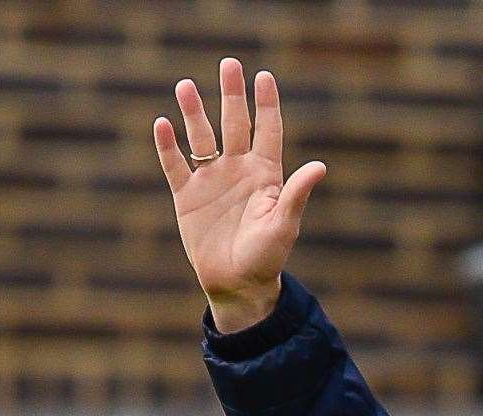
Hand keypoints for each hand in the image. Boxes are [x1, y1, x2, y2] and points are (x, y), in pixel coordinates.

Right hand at [155, 58, 325, 332]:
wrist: (237, 284)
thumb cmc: (266, 257)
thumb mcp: (283, 224)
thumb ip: (296, 193)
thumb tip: (320, 166)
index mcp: (265, 175)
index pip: (267, 131)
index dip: (266, 105)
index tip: (264, 76)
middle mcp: (238, 170)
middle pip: (234, 124)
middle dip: (232, 95)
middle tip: (229, 64)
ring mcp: (211, 180)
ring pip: (202, 137)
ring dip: (194, 113)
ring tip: (185, 85)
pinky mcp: (187, 196)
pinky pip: (175, 165)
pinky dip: (168, 146)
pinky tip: (162, 124)